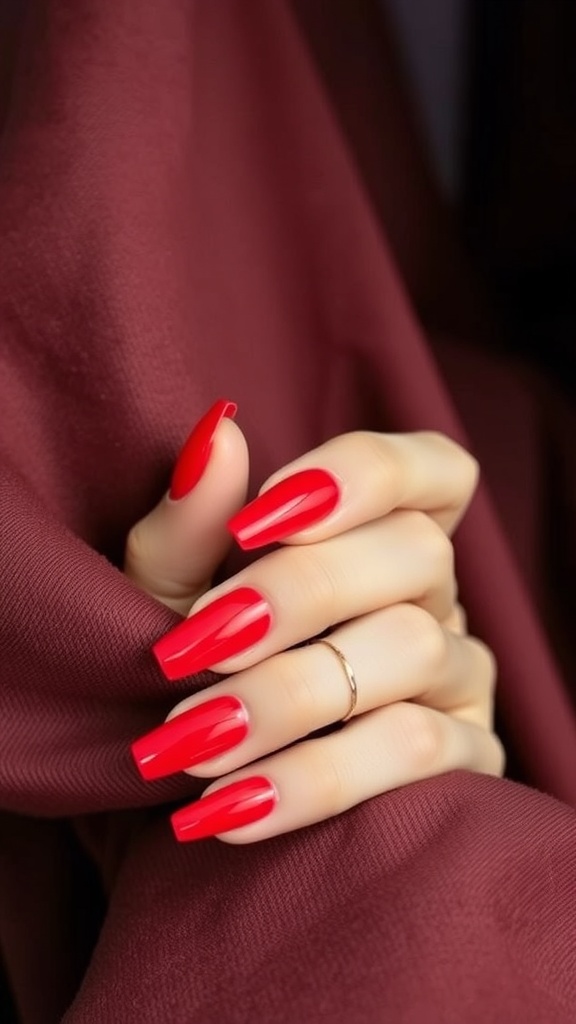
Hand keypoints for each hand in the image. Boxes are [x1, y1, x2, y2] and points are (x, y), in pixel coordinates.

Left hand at [126, 403, 503, 843]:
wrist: (186, 784)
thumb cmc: (184, 669)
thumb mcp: (164, 596)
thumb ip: (191, 522)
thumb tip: (218, 433)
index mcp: (376, 534)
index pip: (426, 468)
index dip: (357, 475)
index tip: (253, 521)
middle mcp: (433, 595)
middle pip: (415, 553)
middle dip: (298, 594)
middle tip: (192, 647)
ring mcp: (459, 675)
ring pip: (416, 651)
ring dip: (290, 695)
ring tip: (191, 739)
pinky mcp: (466, 757)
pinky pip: (419, 755)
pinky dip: (317, 778)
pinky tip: (228, 806)